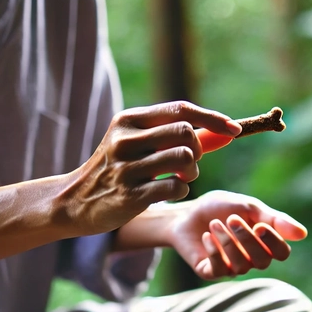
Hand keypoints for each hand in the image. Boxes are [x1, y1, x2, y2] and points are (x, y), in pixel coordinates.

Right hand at [60, 102, 240, 236]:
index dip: (213, 119)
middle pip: (185, 133)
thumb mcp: (140, 144)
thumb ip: (179, 137)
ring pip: (183, 159)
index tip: (235, 130)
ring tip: (181, 178)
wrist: (76, 201)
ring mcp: (126, 168)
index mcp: (129, 120)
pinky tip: (168, 191)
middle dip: (198, 150)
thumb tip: (223, 132)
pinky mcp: (129, 195)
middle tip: (190, 162)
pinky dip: (180, 190)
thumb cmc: (118, 169)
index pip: (181, 110)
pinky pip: (175, 188)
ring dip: (192, 172)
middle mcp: (125, 139)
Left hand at [162, 190, 306, 279]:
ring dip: (228, 243)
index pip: (281, 253)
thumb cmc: (219, 208)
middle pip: (263, 261)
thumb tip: (303, 234)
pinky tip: (207, 236)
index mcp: (264, 242)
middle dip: (248, 240)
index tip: (260, 225)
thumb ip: (273, 219)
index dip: (274, 242)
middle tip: (232, 219)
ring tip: (215, 224)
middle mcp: (251, 258)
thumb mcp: (247, 206)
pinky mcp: (211, 272)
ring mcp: (232, 267)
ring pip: (242, 265)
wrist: (185, 213)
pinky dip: (214, 251)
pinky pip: (220, 269)